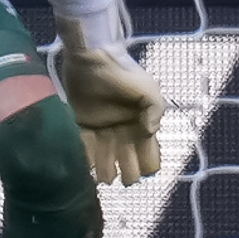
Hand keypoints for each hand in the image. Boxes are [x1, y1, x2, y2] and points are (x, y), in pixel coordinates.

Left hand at [62, 47, 164, 186]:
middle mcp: (124, 131)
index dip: (148, 164)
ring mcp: (103, 129)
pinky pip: (85, 147)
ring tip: (105, 178)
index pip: (150, 154)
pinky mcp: (83, 125)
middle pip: (129, 160)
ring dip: (107, 171)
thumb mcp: (148, 90)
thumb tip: (150, 132)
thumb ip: (155, 111)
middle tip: (123, 178)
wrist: (93, 58)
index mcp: (142, 125)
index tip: (142, 170)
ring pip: (107, 158)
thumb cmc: (124, 74)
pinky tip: (88, 168)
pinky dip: (87, 159)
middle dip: (128, 173)